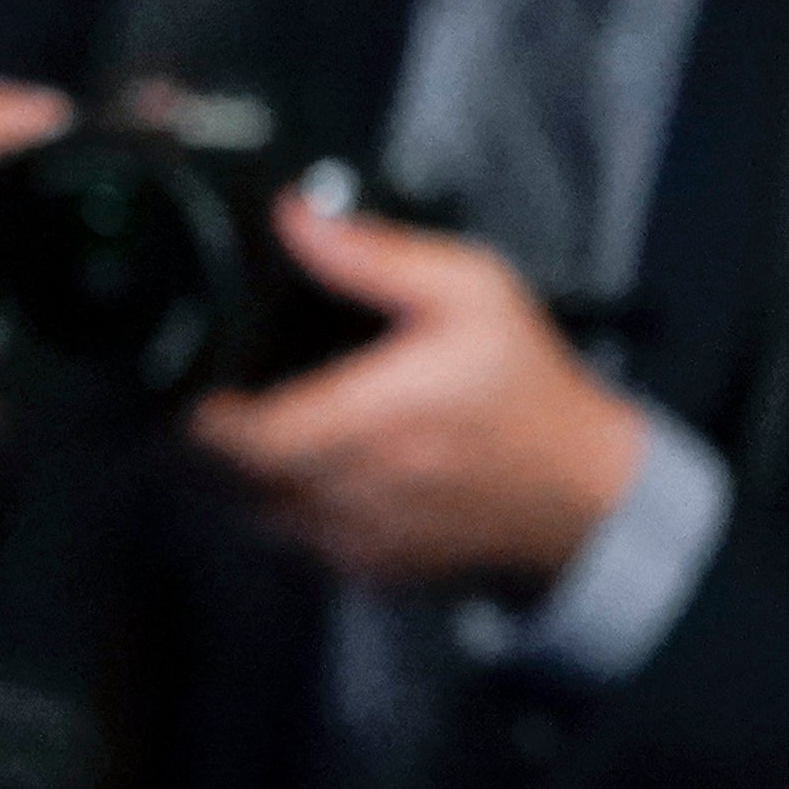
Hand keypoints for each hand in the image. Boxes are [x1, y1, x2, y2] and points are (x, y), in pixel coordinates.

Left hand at [190, 198, 644, 589]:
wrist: (584, 487)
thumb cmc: (527, 391)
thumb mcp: (470, 290)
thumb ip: (374, 254)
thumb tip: (298, 218)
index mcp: (373, 419)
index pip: (245, 438)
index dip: (208, 413)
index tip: (204, 384)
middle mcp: (359, 489)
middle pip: (237, 479)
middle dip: (224, 440)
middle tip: (230, 399)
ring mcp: (363, 540)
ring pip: (262, 516)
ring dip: (251, 478)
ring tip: (272, 430)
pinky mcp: (374, 569)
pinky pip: (302, 545)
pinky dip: (293, 511)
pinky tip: (318, 472)